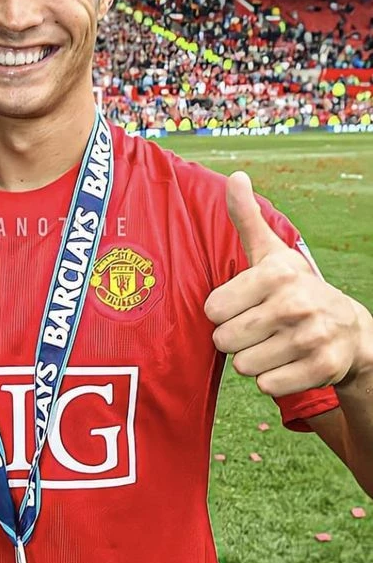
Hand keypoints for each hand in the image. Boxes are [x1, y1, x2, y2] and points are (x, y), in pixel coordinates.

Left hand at [205, 171, 361, 396]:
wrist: (349, 330)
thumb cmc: (294, 288)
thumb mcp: (270, 253)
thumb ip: (245, 217)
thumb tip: (235, 176)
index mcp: (275, 274)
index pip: (212, 310)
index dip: (223, 312)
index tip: (244, 305)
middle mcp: (294, 304)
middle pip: (224, 340)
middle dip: (235, 339)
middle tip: (259, 328)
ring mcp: (311, 338)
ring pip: (244, 366)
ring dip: (253, 361)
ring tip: (274, 344)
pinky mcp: (322, 369)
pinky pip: (267, 386)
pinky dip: (272, 380)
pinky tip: (288, 362)